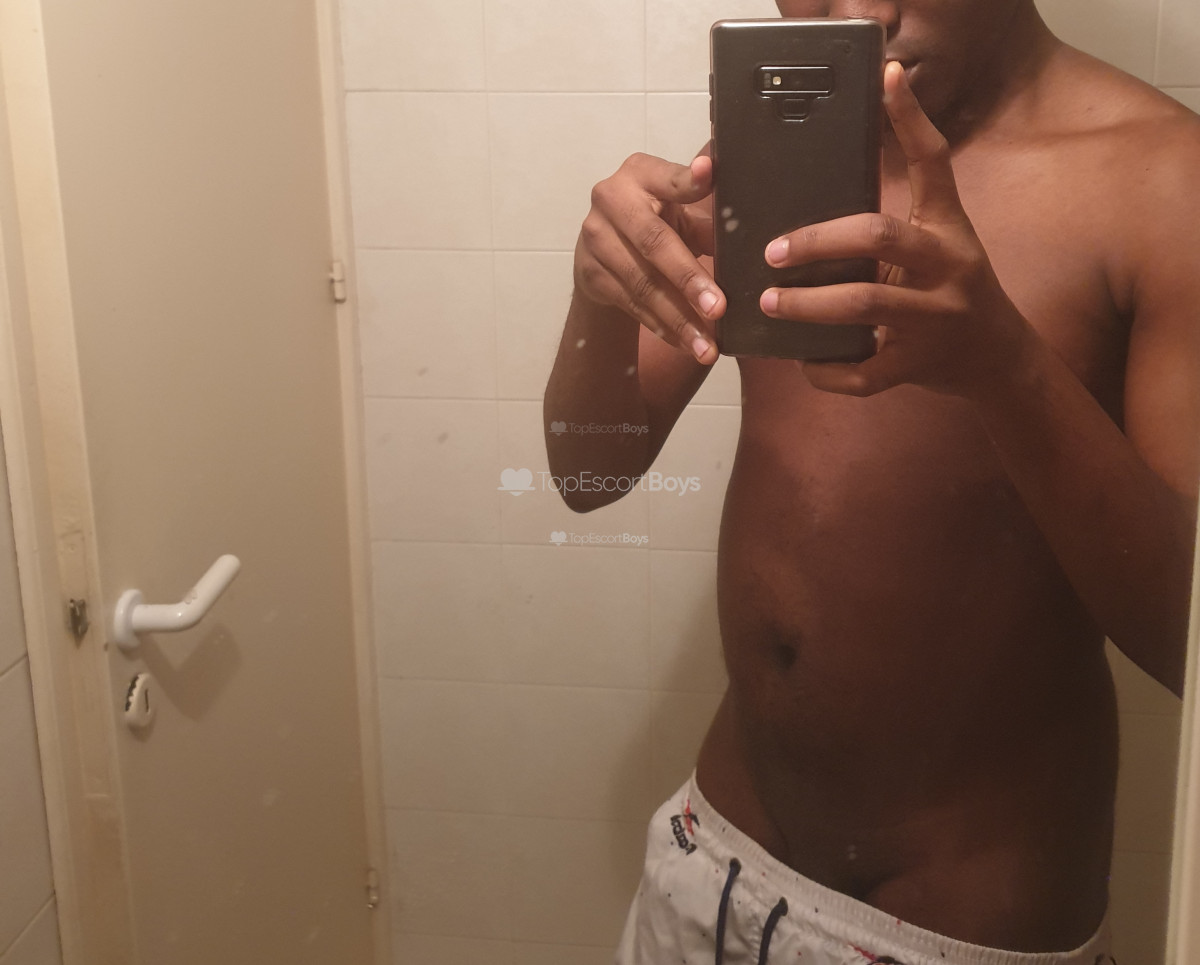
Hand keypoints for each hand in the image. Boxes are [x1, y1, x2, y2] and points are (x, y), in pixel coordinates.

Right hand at [575, 151, 724, 363]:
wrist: (599, 250)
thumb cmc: (655, 223)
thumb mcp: (680, 213)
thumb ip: (709, 219)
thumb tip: (752, 238)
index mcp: (641, 174)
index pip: (668, 179)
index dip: (687, 181)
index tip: (708, 174)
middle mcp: (611, 199)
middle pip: (654, 243)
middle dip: (688, 279)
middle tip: (719, 308)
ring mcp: (596, 238)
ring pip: (643, 283)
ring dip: (678, 318)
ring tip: (706, 346)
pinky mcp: (589, 272)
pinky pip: (631, 304)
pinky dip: (662, 327)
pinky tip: (685, 344)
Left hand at [759, 61, 1033, 398]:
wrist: (999, 358)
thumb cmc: (953, 293)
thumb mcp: (942, 244)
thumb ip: (894, 225)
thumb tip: (816, 208)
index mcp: (949, 228)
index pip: (934, 161)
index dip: (911, 117)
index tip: (885, 76)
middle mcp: (947, 266)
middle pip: (878, 235)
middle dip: (817, 241)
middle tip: (773, 250)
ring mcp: (934, 318)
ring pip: (864, 303)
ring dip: (808, 304)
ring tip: (770, 301)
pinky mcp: (918, 364)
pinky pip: (864, 371)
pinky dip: (827, 370)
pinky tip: (803, 361)